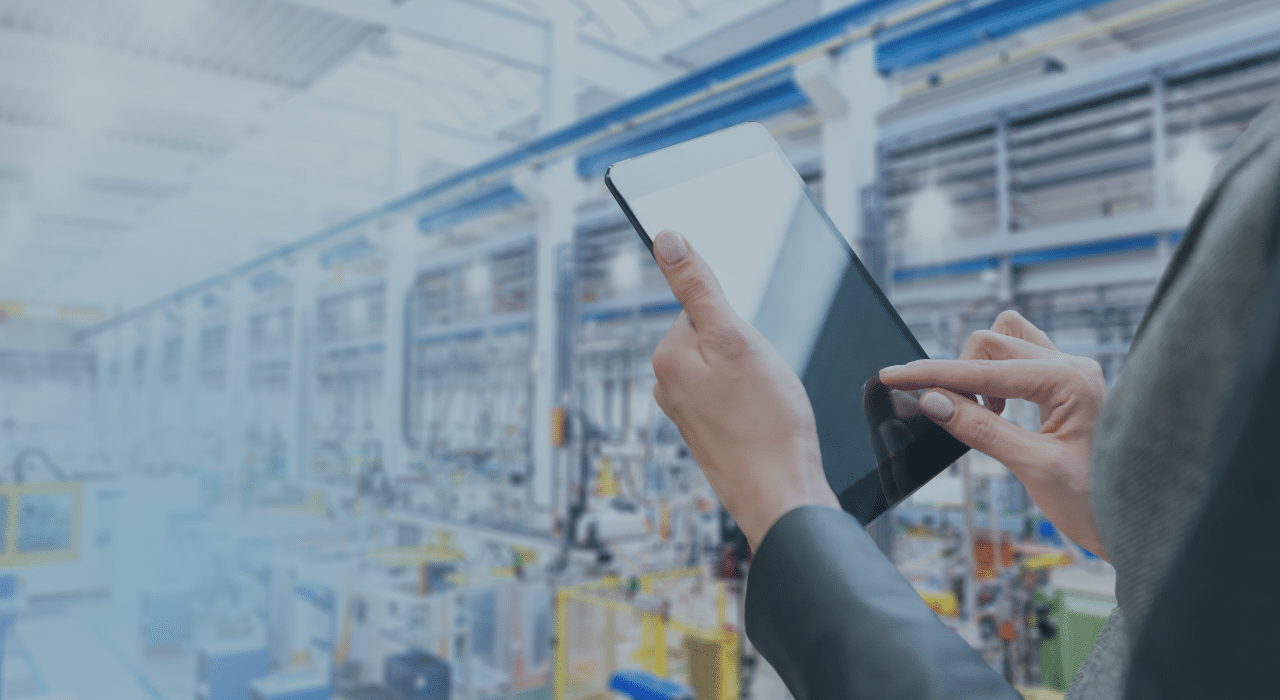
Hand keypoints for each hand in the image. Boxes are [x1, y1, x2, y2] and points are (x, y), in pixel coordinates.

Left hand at [649, 230, 839, 549]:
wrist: (782, 497)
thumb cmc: (767, 424)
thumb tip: (666, 239)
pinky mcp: (708, 433)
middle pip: (716, 336)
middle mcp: (668, 384)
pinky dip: (755, 402)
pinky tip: (767, 421)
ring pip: (729, 368)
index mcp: (666, 357)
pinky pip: (735, 397)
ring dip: (754, 376)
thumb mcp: (735, 339)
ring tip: (768, 404)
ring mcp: (687, 412)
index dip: (739, 320)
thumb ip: (698, 286)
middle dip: (747, 348)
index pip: (703, 306)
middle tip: (765, 380)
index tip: (754, 350)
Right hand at [879, 311, 1109, 560]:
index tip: (892, 377)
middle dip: (957, 373)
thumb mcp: (1033, 469)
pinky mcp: (1068, 384)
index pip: (983, 370)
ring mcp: (1073, 371)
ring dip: (979, 368)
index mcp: (1070, 381)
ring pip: (1006, 340)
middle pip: (991, 342)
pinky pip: (1020, 357)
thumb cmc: (1098, 502)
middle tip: (947, 415)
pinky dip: (996, 374)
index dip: (931, 374)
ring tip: (982, 413)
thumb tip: (932, 401)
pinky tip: (997, 409)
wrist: (1142, 522)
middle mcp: (1073, 365)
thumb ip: (980, 429)